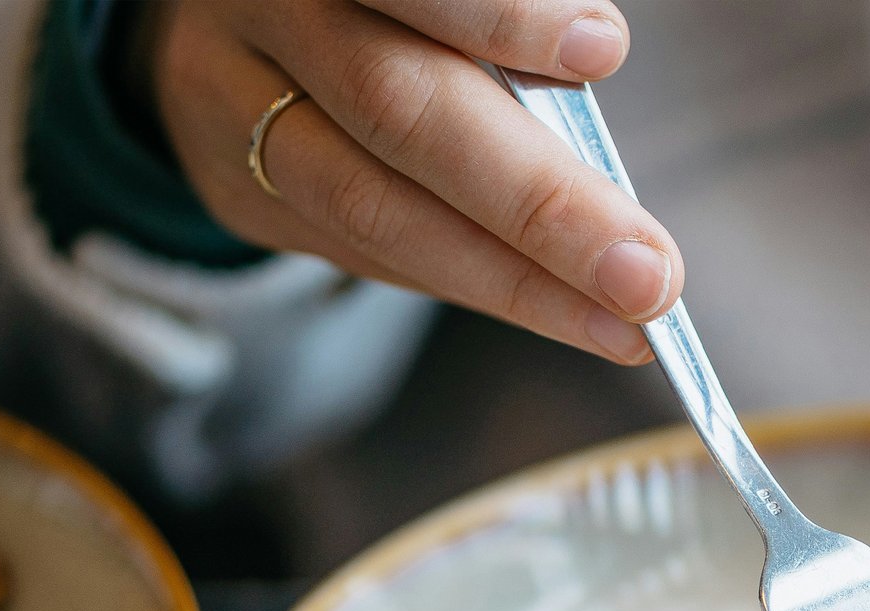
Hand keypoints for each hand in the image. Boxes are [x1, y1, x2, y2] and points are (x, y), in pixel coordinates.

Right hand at [149, 0, 679, 363]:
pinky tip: (557, 310)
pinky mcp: (237, 193)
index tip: (601, 49)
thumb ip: (491, 18)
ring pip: (371, 206)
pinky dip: (470, 281)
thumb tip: (590, 64)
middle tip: (647, 274)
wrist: (222, 24)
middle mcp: (258, 14)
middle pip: (393, 107)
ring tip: (622, 320)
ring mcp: (233, 110)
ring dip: (513, 279)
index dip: (500, 16)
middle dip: (537, 204)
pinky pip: (364, 254)